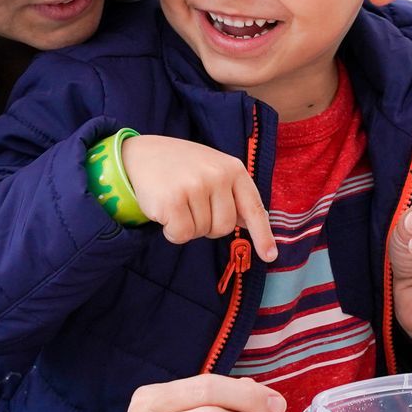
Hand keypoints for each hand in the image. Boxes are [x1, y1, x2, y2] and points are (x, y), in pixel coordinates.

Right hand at [120, 135, 275, 260]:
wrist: (141, 155)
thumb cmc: (181, 167)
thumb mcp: (213, 170)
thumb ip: (232, 194)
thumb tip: (250, 225)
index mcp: (233, 169)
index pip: (253, 208)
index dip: (262, 235)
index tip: (270, 255)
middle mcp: (217, 175)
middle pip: (224, 227)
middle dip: (207, 226)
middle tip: (192, 207)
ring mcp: (195, 186)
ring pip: (201, 233)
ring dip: (188, 226)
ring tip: (177, 203)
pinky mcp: (172, 200)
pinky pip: (182, 236)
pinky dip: (172, 232)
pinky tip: (165, 212)